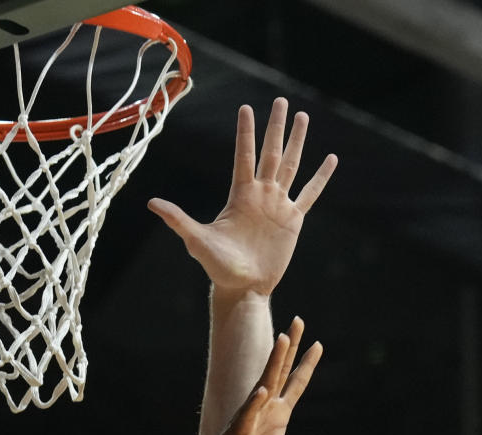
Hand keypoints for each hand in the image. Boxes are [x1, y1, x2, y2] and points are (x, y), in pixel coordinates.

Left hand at [147, 98, 336, 295]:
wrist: (243, 287)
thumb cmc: (218, 267)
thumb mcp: (197, 240)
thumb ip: (177, 219)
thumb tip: (152, 203)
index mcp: (240, 194)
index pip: (244, 156)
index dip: (245, 132)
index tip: (246, 107)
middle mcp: (261, 194)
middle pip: (270, 152)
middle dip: (276, 127)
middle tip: (282, 101)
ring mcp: (278, 205)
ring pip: (290, 165)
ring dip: (296, 142)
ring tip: (302, 117)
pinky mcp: (293, 220)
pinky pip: (310, 194)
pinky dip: (320, 177)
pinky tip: (330, 159)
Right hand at [197, 319, 336, 434]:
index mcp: (278, 416)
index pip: (296, 384)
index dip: (307, 365)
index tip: (319, 344)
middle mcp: (265, 410)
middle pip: (281, 372)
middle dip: (290, 347)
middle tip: (299, 320)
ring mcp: (251, 418)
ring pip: (264, 384)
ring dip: (274, 362)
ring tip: (283, 339)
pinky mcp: (237, 433)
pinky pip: (247, 416)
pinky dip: (255, 404)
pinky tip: (263, 391)